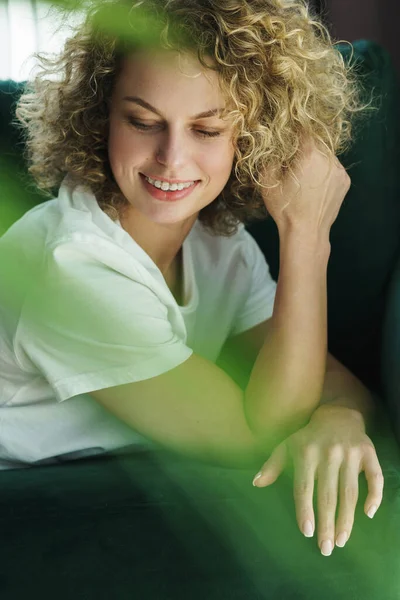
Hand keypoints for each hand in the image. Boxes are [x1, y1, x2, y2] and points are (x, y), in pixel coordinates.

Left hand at [252, 405, 383, 555]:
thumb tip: (256, 483)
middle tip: (326, 548)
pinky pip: (374, 477)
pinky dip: (374, 495)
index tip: (306, 532)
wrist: (337, 414)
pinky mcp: (368, 453)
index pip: (304, 487)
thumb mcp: (287, 445)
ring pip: (349, 492)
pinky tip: (368, 514)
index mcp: (306, 452)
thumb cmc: (308, 437)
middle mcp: (328, 453)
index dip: (305, 510)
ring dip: (346, 519)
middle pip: (328, 495)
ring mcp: (350, 453)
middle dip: (327, 524)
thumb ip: (273, 465)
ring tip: (342, 540)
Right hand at [260, 138, 350, 235]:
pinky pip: (333, 168)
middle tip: (292, 161)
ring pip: (326, 155)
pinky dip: (324, 171)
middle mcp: (329, 159)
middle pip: (316, 142)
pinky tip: (314, 185)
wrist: (306, 233)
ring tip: (303, 176)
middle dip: (304, 148)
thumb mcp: (268, 181)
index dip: (294, 131)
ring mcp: (340, 171)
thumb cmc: (285, 209)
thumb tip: (272, 144)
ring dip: (315, 160)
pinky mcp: (345, 182)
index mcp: (310, 154)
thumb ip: (270, 157)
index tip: (287, 136)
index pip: (304, 129)